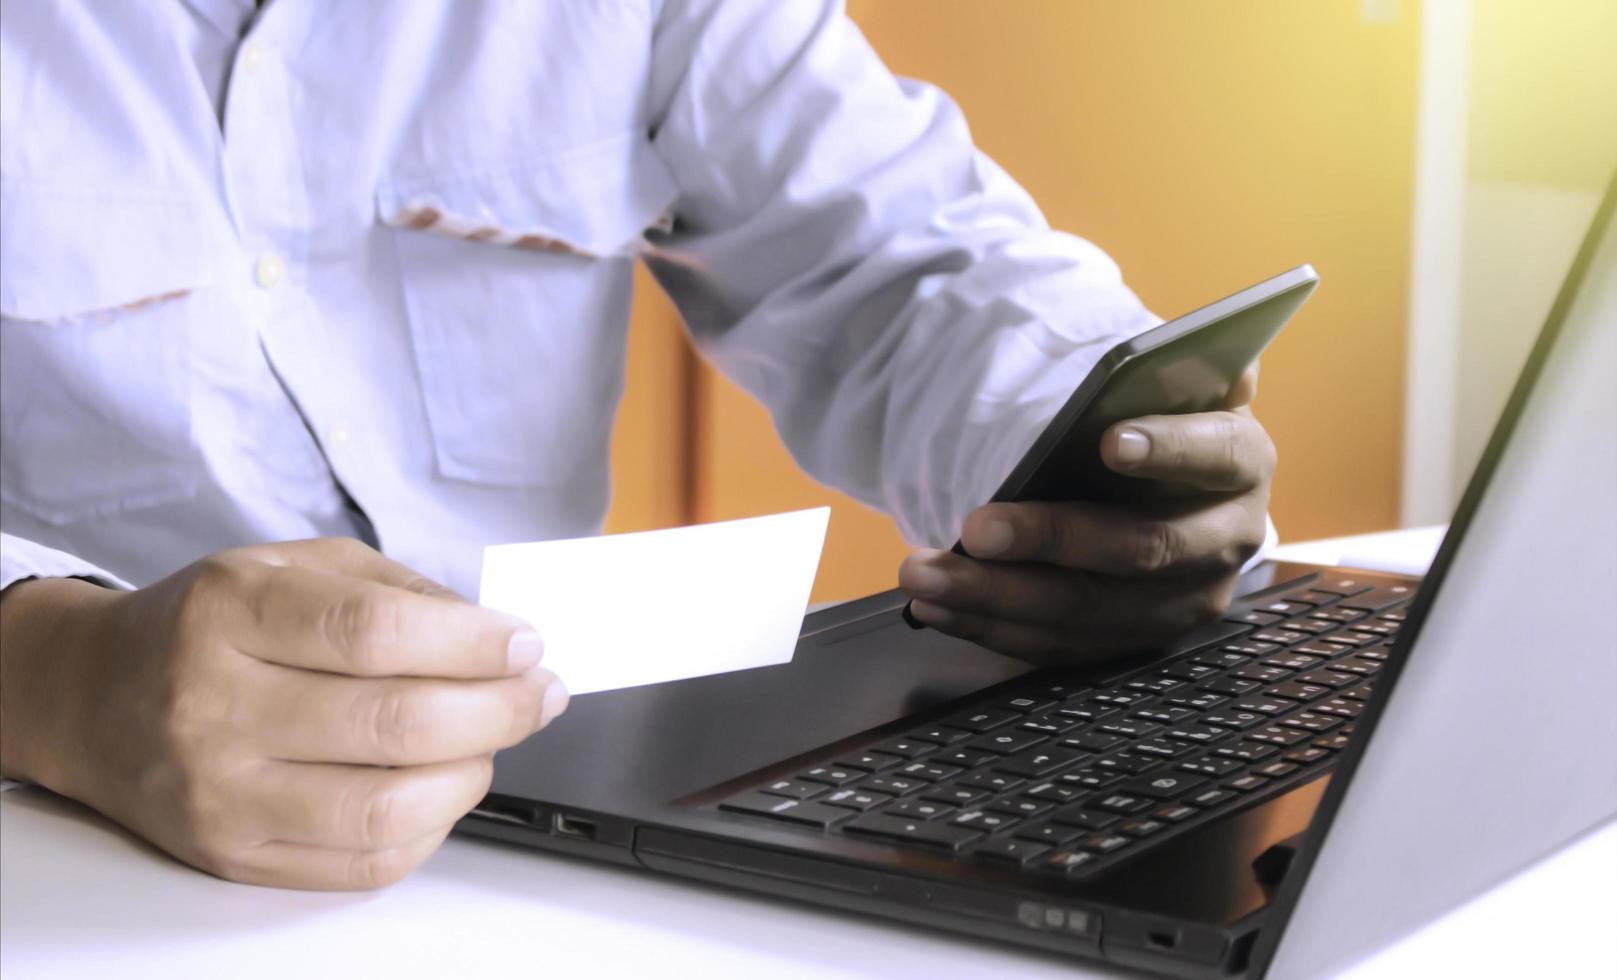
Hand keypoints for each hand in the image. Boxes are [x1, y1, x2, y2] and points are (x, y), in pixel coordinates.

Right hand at [0, 538, 567, 888]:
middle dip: (498, 709)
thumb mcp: (293, 567)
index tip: (526, 645)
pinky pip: (363, 865)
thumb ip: (398, 590)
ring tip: (490, 741)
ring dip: (471, 775)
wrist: (94, 696)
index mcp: (231, 613)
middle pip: (394, 724)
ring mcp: (221, 793)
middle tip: (539, 693)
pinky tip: (442, 788)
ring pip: (385, 809)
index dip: (472, 643)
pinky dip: (431, 829)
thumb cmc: (209, 625)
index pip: (375, 633)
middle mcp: (216, 706)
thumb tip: (500, 637)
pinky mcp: (234, 856)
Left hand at [899, 365, 1273, 662]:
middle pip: (1143, 549)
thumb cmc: (1154, 423)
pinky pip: (1060, 646)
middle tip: (977, 527)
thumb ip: (1176, 370)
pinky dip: (991, 628)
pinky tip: (937, 606)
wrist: (1166, 487)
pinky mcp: (1134, 641)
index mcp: (1242, 462)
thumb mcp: (1169, 388)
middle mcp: (1228, 540)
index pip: (1216, 453)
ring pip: (1089, 610)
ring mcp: (1184, 602)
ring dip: (996, 598)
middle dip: (1051, 539)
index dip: (1168, 448)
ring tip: (924, 575)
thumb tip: (1199, 352)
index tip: (1106, 441)